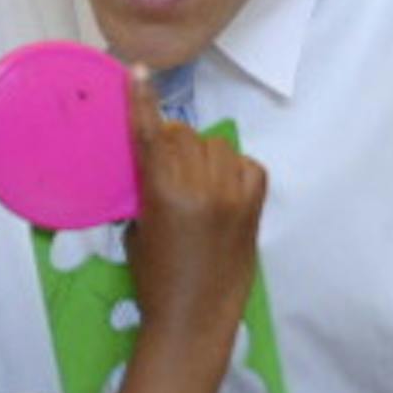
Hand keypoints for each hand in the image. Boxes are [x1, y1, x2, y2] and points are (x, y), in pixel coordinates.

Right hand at [123, 66, 265, 348]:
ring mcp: (234, 197)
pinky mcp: (255, 208)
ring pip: (216, 145)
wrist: (195, 321)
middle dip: (172, 142)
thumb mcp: (137, 229)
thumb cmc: (154, 281)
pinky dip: (232, 170)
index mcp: (164, 194)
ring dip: (202, 154)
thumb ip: (146, 187)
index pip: (152, 134)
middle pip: (185, 134)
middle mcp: (202, 188)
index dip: (143, 101)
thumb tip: (155, 158)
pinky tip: (220, 189)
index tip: (139, 71)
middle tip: (164, 167)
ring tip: (193, 183)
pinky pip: (245, 165)